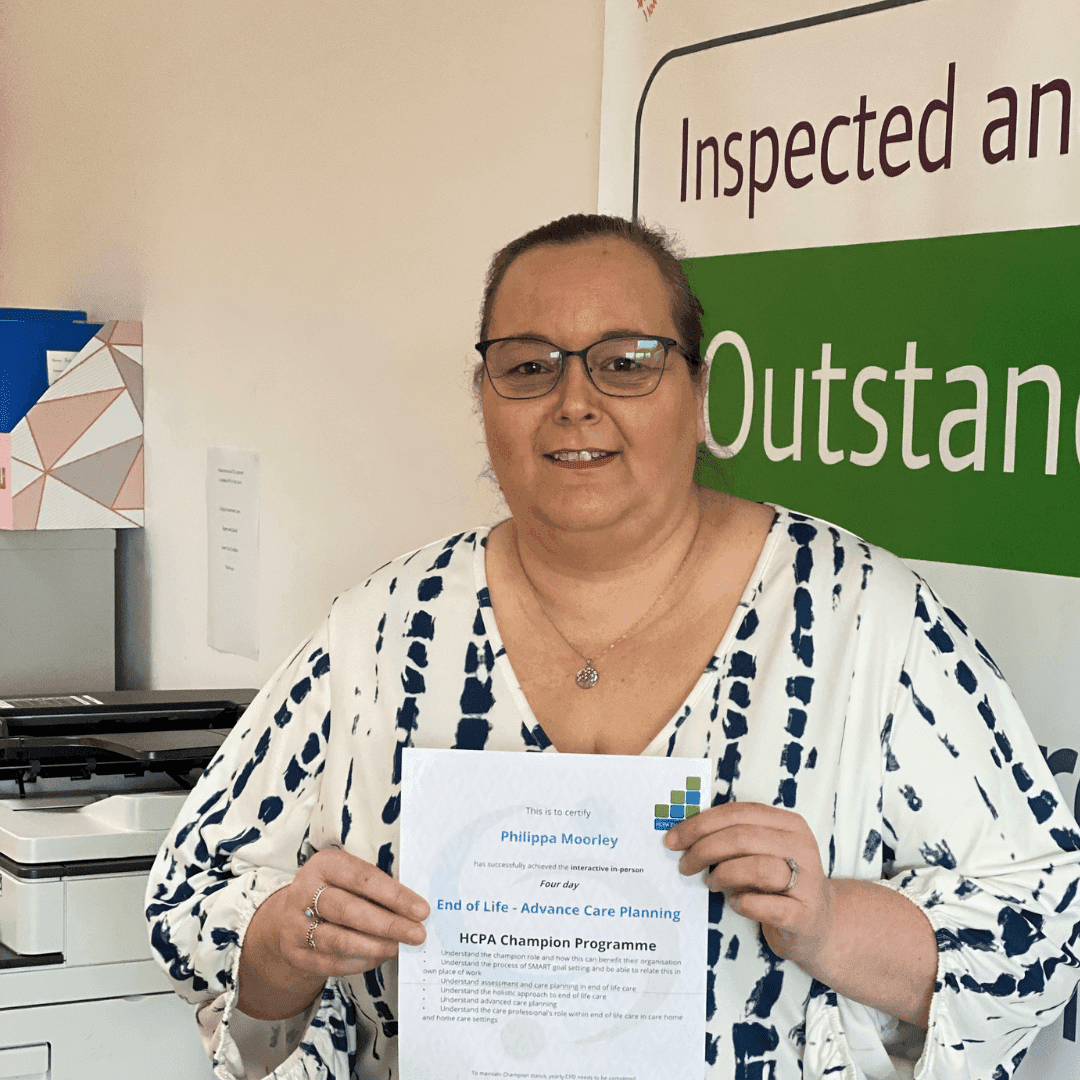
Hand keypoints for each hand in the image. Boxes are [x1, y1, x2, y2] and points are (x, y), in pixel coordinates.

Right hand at [238, 847, 429, 1019]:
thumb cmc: (334, 892)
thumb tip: (414, 908)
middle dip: (388, 924)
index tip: (422, 910)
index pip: (363, 879)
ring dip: (375, 946)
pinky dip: (359, 962)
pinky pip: (331, 963)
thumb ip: (375, 887)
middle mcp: (304, 892)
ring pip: (339, 940)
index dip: (395, 895)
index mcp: (325, 865)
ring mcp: (296, 925)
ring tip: (399, 948)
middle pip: (350, 910)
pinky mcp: (295, 953)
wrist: (290, 918)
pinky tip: (378, 958)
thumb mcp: (348, 877)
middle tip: (417, 934)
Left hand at [664, 801, 834, 971]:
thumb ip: (732, 838)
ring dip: (724, 875)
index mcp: (788, 824)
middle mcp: (801, 847)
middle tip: (684, 865)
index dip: (700, 823)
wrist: (820, 925)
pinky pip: (771, 906)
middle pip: (742, 837)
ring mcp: (807, 881)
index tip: (673, 839)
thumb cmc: (778, 884)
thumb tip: (683, 834)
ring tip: (710, 884)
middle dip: (704, 849)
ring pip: (758, 867)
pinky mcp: (805, 914)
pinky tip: (735, 903)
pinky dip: (745, 904)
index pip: (738, 813)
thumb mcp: (759, 852)